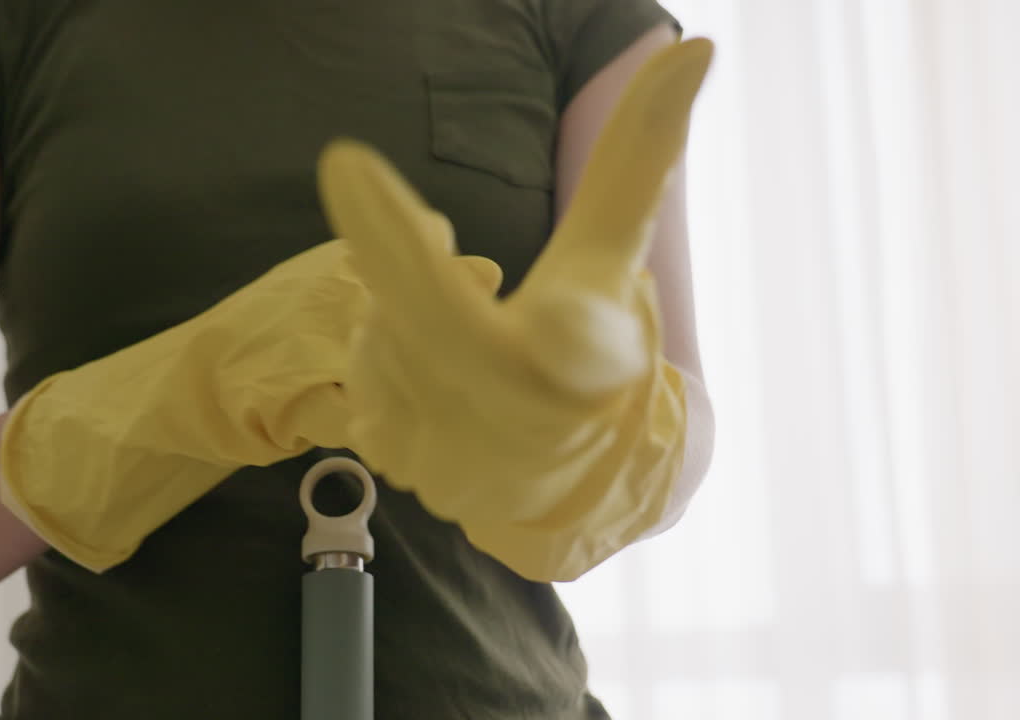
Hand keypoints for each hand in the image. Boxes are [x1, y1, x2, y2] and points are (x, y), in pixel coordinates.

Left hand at [316, 39, 712, 533]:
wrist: (566, 467)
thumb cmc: (591, 339)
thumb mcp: (616, 249)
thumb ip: (642, 151)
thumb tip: (698, 46)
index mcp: (587, 360)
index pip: (568, 335)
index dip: (527, 307)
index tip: (487, 268)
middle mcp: (525, 422)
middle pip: (428, 319)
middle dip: (391, 242)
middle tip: (348, 168)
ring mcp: (460, 459)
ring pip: (381, 345)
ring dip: (393, 306)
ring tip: (441, 313)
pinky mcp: (411, 475)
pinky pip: (362, 389)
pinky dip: (380, 358)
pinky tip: (421, 363)